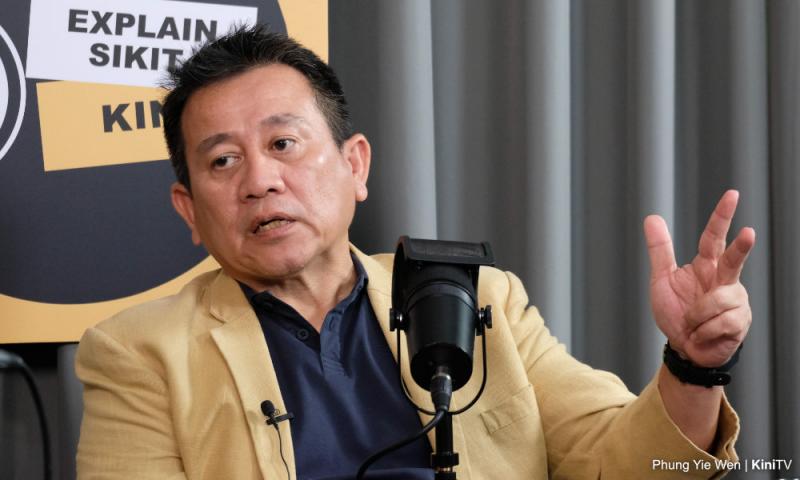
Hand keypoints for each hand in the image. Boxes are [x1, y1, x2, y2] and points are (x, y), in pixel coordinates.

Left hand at [644, 190, 755, 367]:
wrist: (684, 348)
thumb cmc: (676, 312)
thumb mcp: (662, 279)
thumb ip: (660, 250)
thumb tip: (652, 217)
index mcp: (706, 266)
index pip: (714, 237)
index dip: (722, 216)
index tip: (732, 195)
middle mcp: (725, 279)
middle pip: (733, 259)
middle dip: (741, 247)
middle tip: (748, 232)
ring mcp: (736, 300)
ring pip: (718, 300)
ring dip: (697, 315)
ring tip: (693, 323)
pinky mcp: (741, 322)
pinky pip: (720, 322)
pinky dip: (703, 330)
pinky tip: (703, 334)